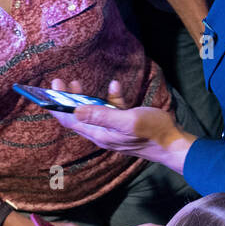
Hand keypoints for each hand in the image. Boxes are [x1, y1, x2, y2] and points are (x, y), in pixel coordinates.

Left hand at [46, 77, 194, 172]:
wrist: (174, 143)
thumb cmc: (153, 132)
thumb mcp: (127, 120)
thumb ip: (102, 115)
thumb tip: (76, 109)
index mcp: (100, 134)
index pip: (71, 121)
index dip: (58, 106)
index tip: (50, 89)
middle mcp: (103, 134)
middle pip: (78, 116)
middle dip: (67, 99)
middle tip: (60, 82)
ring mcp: (113, 130)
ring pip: (93, 112)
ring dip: (85, 97)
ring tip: (76, 82)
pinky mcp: (123, 125)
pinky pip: (111, 110)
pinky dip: (111, 98)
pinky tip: (115, 86)